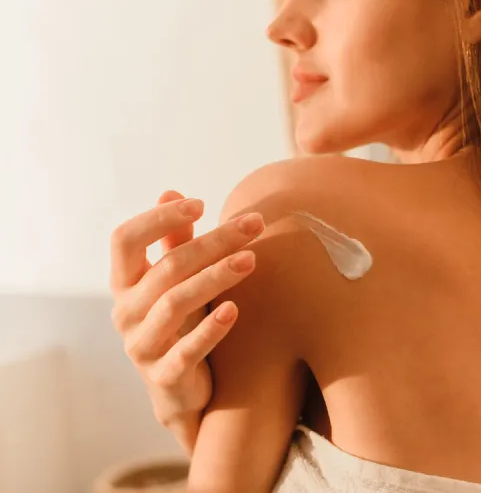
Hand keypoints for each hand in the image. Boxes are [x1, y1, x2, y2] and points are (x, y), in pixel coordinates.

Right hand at [109, 191, 264, 438]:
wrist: (180, 391)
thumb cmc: (180, 324)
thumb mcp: (174, 282)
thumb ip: (173, 241)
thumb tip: (171, 191)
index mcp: (124, 284)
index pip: (125, 239)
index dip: (158, 218)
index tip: (201, 203)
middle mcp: (125, 312)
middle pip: (167, 268)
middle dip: (213, 242)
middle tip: (254, 224)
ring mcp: (142, 346)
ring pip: (175, 304)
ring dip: (215, 278)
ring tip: (251, 260)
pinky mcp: (164, 376)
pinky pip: (186, 351)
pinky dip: (211, 330)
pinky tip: (235, 309)